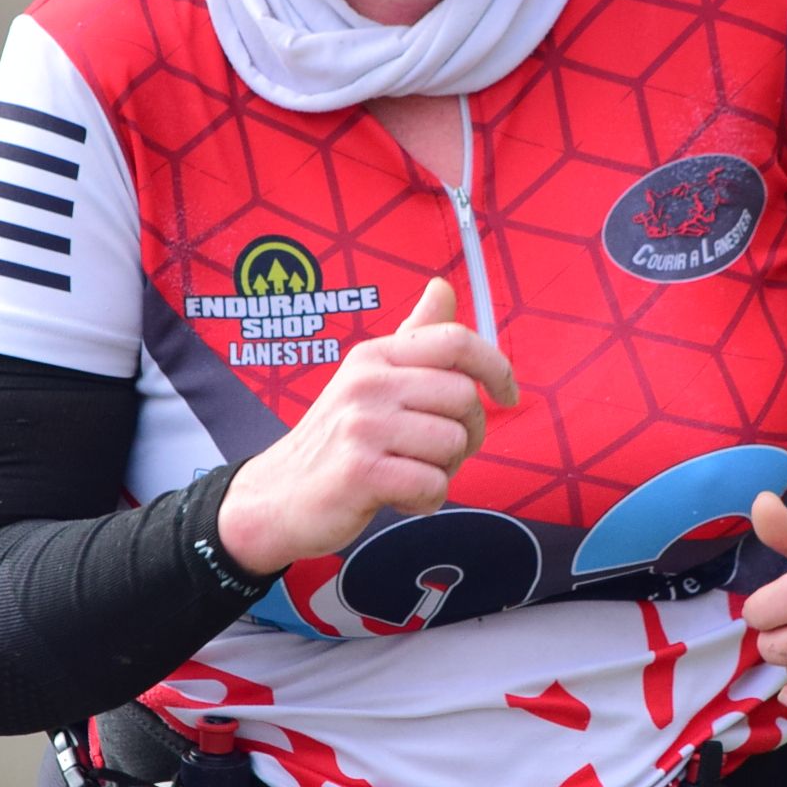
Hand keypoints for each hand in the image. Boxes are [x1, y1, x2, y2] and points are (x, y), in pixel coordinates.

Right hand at [217, 278, 517, 574]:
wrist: (279, 495)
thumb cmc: (337, 439)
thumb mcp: (369, 378)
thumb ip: (412, 337)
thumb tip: (442, 287)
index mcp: (375, 356)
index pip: (455, 340)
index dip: (496, 366)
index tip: (507, 396)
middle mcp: (367, 382)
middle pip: (464, 398)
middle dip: (468, 434)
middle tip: (437, 454)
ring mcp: (361, 425)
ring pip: (453, 444)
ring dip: (444, 471)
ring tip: (409, 473)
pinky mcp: (360, 471)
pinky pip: (432, 484)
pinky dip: (425, 500)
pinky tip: (398, 496)